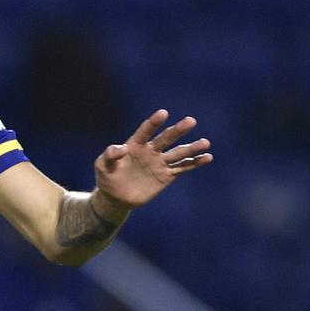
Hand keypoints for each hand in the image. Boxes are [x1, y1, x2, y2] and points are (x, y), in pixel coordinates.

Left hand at [94, 109, 212, 211]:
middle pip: (166, 138)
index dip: (154, 122)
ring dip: (192, 148)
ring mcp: (159, 162)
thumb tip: (121, 148)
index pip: (145, 131)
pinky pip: (183, 167)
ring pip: (178, 153)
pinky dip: (195, 163)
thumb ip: (109, 155)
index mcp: (134, 144)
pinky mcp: (167, 175)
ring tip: (205, 142)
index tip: (164, 113)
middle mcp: (150, 150)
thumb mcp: (102, 165)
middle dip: (178, 130)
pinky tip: (207, 157)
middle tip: (191, 121)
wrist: (116, 197)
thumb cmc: (107, 177)